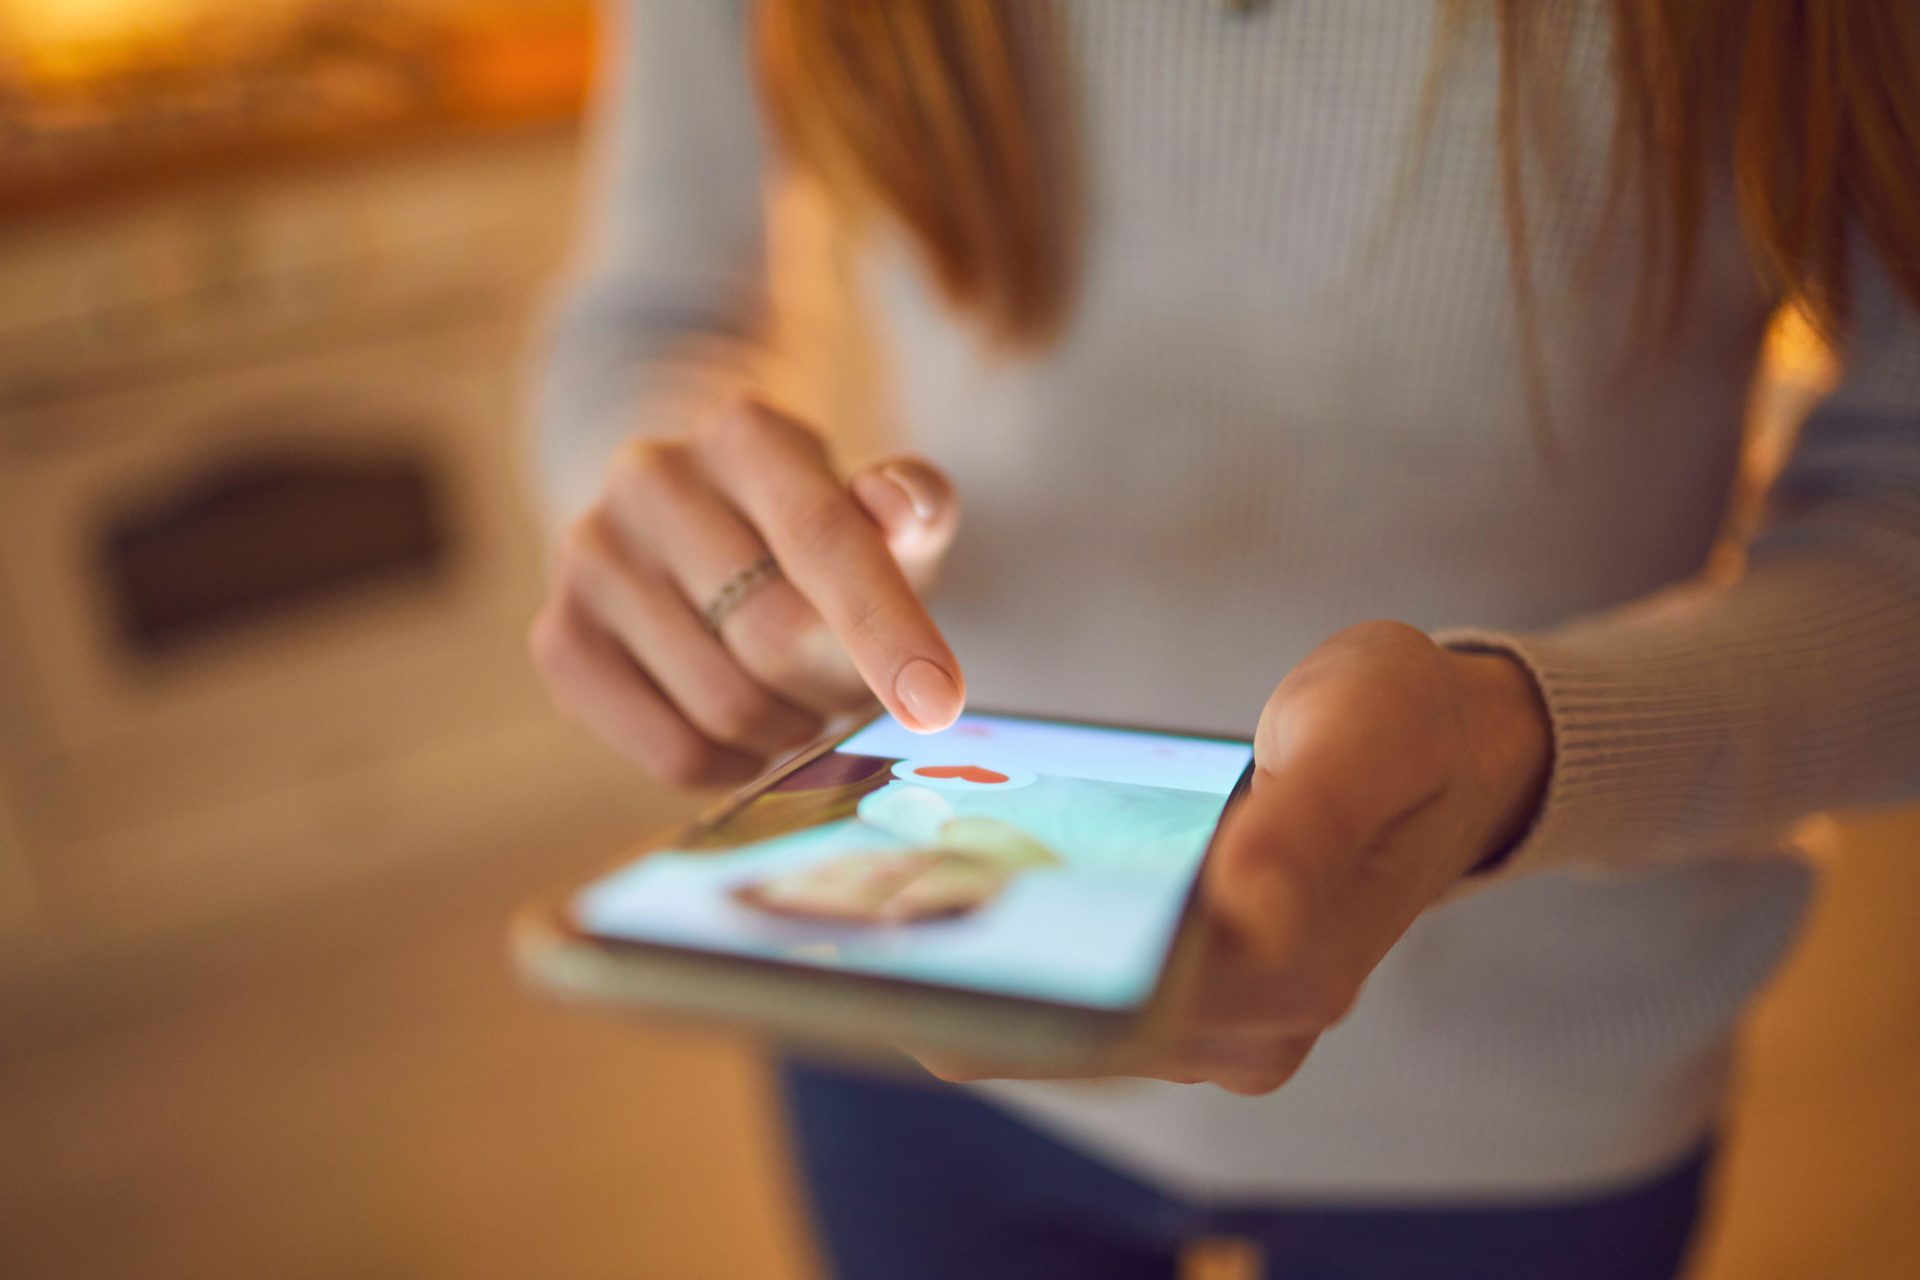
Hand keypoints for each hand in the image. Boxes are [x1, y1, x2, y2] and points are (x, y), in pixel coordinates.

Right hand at [530, 399, 964, 785]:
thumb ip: (915, 508)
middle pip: (775, 636)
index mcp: (746, 434)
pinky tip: (748, 735)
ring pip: (725, 704)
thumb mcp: (883, 515)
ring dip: (788, 728)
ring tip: (796, 699)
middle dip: (837, 685)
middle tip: (850, 686)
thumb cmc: (817, 539)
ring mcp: (591, 556)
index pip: (823, 538)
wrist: (697, 537)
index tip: (939, 704)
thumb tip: (902, 506)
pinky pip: (672, 748)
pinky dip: (733, 764)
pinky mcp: (560, 637)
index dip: (886, 627)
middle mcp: (652, 479)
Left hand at [919, 621, 1550, 1094]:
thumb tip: (1245, 917)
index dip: (996, 980)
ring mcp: (1226, 1021)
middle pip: (1071, 1021)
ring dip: (984, 955)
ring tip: (877, 883)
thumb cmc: (1403, 727)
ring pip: (1070, 1011)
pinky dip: (1025, 939)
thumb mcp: (1356, 742)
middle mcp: (1250, 1028)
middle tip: (851, 896)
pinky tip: (954, 878)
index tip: (889, 928)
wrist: (1457, 749)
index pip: (1105, 1010)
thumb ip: (1302, 826)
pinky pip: (1090, 983)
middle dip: (965, 964)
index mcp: (1285, 975)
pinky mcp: (1205, 994)